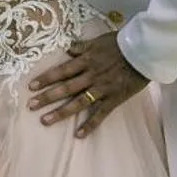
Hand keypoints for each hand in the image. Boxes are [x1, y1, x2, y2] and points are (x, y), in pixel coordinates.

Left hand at [27, 32, 148, 136]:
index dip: (46, 78)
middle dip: (47, 97)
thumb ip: (82, 46)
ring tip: (45, 121)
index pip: (61, 71)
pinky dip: (90, 125)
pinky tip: (78, 135)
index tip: (31, 86)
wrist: (145, 52)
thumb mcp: (99, 40)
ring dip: (61, 112)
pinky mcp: (114, 99)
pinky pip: (100, 114)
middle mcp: (90, 76)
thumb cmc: (122, 44)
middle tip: (31, 106)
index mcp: (86, 61)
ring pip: (78, 102)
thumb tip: (68, 49)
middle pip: (65, 88)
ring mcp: (102, 89)